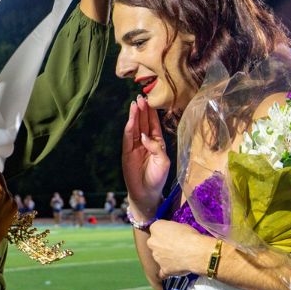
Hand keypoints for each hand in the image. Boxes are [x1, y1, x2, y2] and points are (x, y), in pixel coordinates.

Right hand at [122, 96, 169, 216]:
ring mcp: (135, 147)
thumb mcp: (163, 161)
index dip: (151, 113)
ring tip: (135, 104)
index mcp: (157, 142)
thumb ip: (156, 147)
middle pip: (143, 122)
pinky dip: (129, 128)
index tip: (150, 100)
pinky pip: (128, 138)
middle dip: (142, 110)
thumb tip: (144, 136)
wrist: (147, 192)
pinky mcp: (127, 152)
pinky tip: (131, 119)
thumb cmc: (158, 177)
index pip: (153, 124)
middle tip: (141, 97)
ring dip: (135, 116)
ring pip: (135, 127)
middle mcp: (145, 142)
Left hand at [146, 220, 215, 278]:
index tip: (171, 234)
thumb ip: (173, 230)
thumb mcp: (181, 226)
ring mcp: (156, 257)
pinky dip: (167, 270)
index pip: (156, 228)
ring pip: (159, 256)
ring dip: (165, 256)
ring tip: (179, 256)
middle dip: (162, 244)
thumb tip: (175, 234)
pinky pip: (163, 271)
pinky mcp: (163, 268)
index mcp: (156, 228)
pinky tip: (172, 269)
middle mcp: (152, 242)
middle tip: (174, 245)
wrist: (196, 252)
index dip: (164, 231)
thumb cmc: (190, 236)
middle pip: (154, 243)